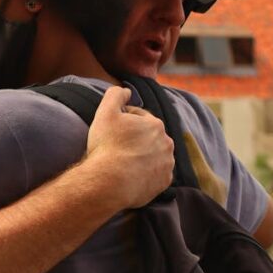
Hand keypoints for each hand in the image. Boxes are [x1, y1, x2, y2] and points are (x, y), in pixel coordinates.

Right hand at [84, 86, 173, 207]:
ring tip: (123, 162)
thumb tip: (126, 90)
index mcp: (155, 124)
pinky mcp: (164, 182)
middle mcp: (166, 142)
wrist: (109, 181)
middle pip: (148, 137)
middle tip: (116, 146)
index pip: (138, 117)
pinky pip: (155, 174)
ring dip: (142, 156)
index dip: (122, 121)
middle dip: (135, 139)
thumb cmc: (107, 146)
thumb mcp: (105, 112)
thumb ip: (115, 95)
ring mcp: (167, 163)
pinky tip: (131, 174)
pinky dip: (146, 173)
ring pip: (154, 155)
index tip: (111, 131)